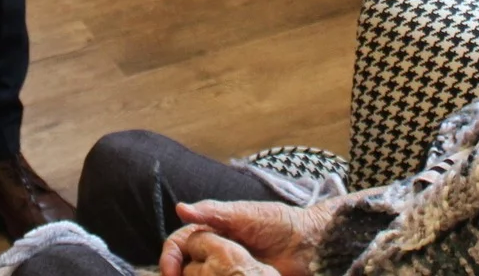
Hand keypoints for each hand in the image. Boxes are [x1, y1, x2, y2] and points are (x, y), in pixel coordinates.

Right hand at [172, 201, 325, 275]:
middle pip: (183, 265)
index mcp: (211, 230)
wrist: (309, 244)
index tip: (169, 271)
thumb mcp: (245, 214)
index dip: (170, 257)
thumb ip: (213, 212)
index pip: (179, 243)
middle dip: (176, 275)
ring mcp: (225, 270)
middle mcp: (214, 251)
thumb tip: (179, 208)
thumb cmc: (278, 222)